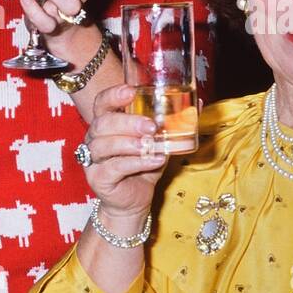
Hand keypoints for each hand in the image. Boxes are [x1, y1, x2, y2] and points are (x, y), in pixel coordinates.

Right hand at [83, 84, 168, 222]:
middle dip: (127, 122)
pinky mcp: (98, 178)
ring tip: (152, 144)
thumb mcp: (161, 142)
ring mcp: (93, 159)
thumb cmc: (144, 166)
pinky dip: (136, 162)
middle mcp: (95, 139)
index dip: (113, 95)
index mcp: (107, 123)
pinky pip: (114, 167)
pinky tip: (154, 160)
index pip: (102, 103)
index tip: (131, 91)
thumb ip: (174, 124)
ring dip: (130, 143)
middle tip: (152, 126)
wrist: (134, 201)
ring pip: (105, 145)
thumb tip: (199, 103)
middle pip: (102, 123)